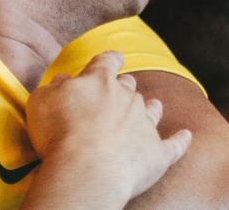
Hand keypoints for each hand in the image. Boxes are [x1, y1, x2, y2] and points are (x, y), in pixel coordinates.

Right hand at [26, 51, 192, 205]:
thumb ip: (54, 87)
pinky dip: (181, 140)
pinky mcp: (158, 153)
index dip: (109, 59)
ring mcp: (145, 125)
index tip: (112, 58)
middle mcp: (127, 97)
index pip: (107, 61)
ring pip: (152, 109)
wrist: (86, 170)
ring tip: (153, 106)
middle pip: (129, 86)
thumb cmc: (58, 133)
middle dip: (124, 87)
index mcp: (98, 80)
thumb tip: (64, 80)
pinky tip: (187, 135)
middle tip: (117, 94)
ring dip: (150, 107)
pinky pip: (175, 144)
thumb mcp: (41, 101)